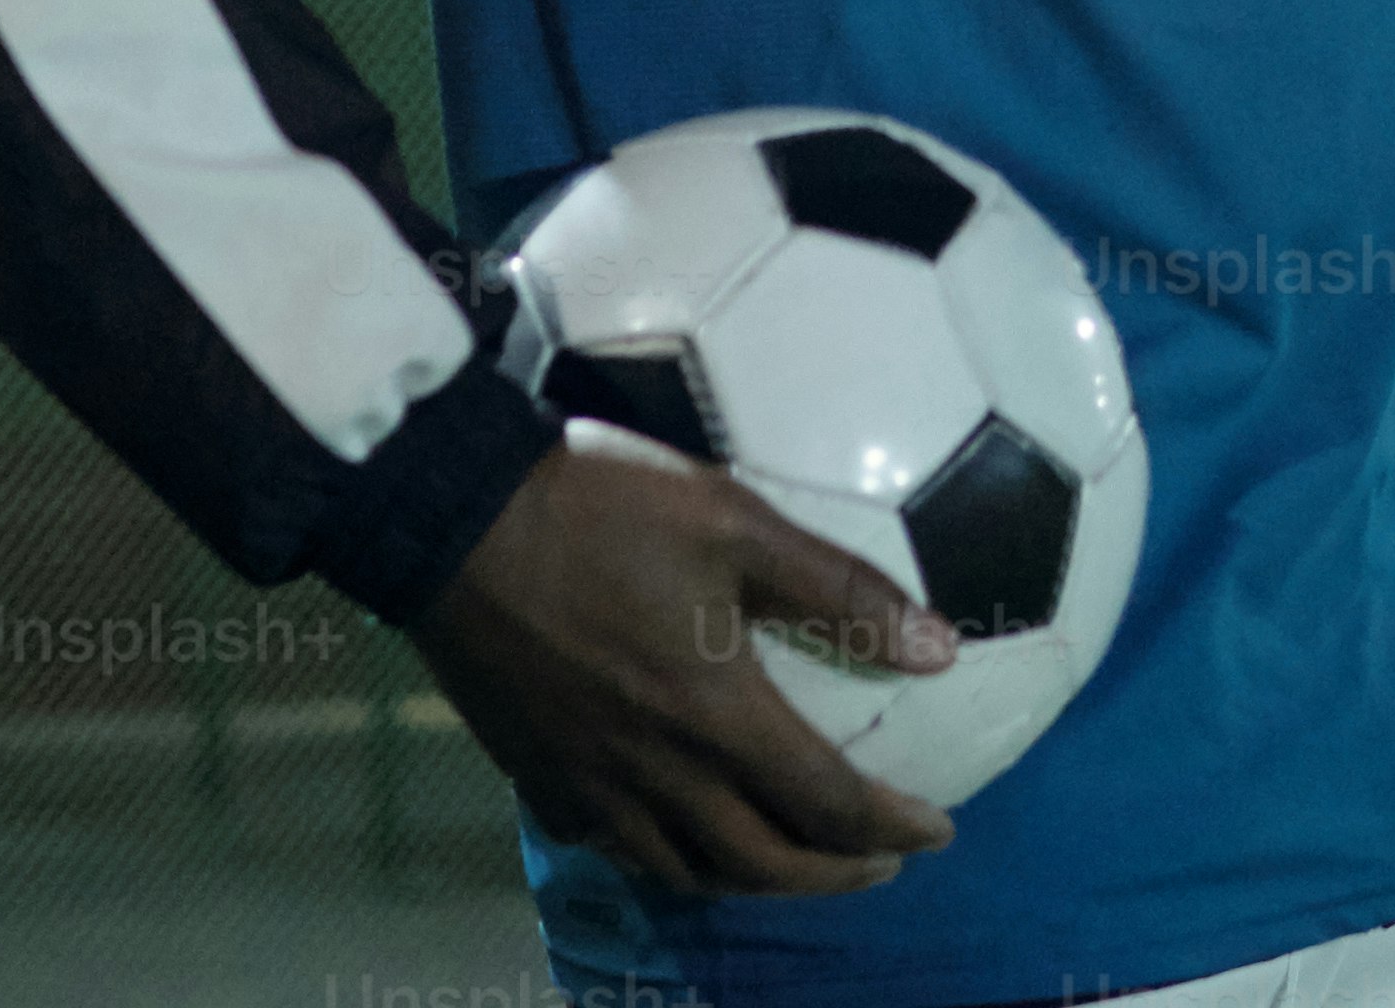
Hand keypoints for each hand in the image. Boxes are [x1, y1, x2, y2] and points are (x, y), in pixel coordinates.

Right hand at [408, 424, 961, 900]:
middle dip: (835, 876)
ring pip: (688, 873)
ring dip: (757, 882)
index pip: (828, 805)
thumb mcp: (736, 522)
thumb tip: (940, 649)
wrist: (454, 523)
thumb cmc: (602, 511)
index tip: (940, 830)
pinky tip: (680, 837)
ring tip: (793, 862)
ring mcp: (591, 788)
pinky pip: (616, 850)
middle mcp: (658, 776)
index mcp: (715, 718)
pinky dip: (669, 861)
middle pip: (764, 865)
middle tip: (880, 865)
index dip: (893, 828)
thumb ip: (839, 588)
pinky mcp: (540, 779)